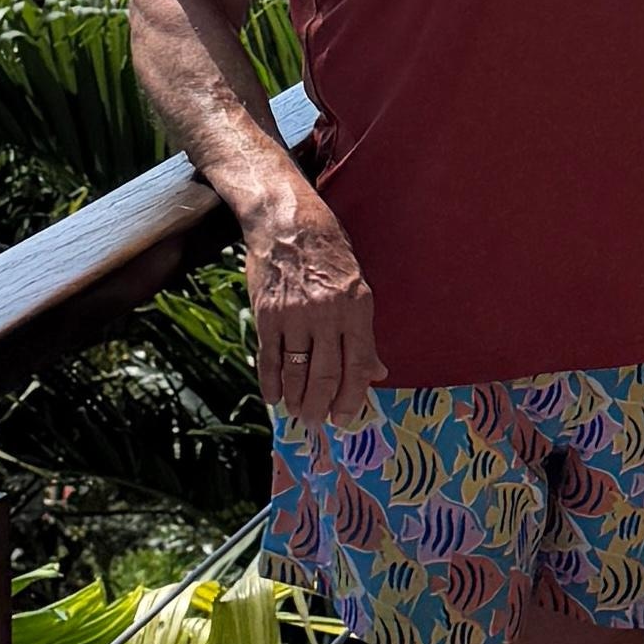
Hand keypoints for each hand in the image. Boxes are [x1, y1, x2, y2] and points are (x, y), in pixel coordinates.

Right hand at [245, 195, 385, 425]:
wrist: (287, 222)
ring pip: (296, 372)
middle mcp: (326, 314)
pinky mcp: (266, 315)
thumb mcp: (359, 285)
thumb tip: (377, 371)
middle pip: (325, 375)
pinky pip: (269, 358)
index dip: (352, 398)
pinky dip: (271, 383)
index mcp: (357, 307)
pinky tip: (275, 397)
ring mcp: (293, 316)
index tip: (346, 417)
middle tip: (319, 422)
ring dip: (297, 399)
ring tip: (298, 413)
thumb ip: (364, 332)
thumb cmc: (329, 252)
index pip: (357, 366)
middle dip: (322, 406)